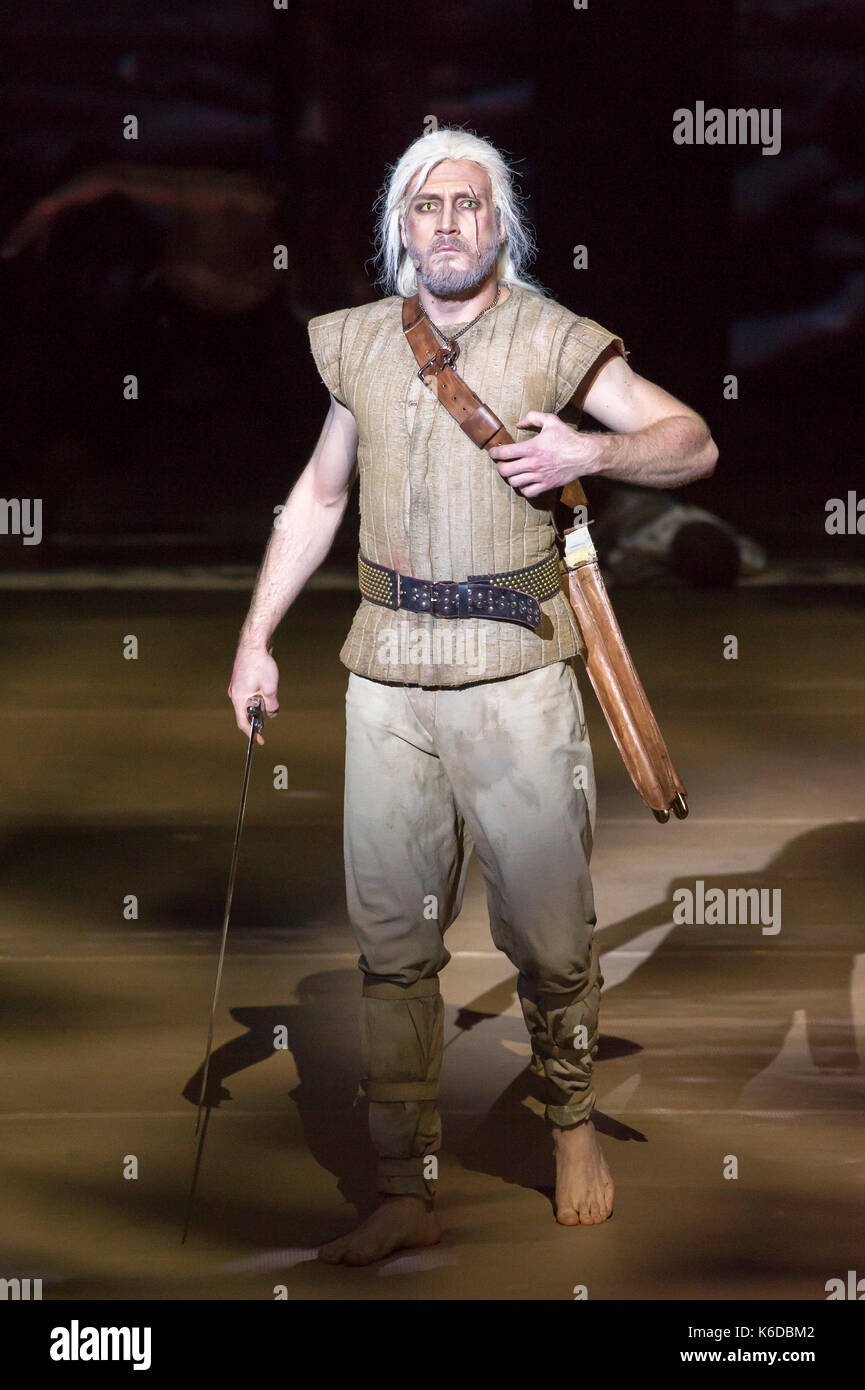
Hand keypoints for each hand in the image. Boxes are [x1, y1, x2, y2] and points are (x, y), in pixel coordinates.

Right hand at [228, 645, 279, 744]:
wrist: (254, 644)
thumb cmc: (260, 665)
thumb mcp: (270, 688)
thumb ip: (271, 705)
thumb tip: (272, 713)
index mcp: (238, 698)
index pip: (242, 722)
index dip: (251, 733)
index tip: (260, 740)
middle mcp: (235, 694)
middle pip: (246, 712)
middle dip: (258, 716)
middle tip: (270, 712)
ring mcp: (237, 686)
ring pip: (249, 702)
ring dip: (260, 703)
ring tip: (270, 692)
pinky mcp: (242, 680)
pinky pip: (250, 694)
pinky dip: (258, 695)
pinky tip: (267, 687)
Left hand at [489, 411, 605, 496]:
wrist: (584, 455)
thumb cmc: (568, 437)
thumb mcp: (551, 420)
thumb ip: (533, 418)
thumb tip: (518, 423)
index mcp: (532, 447)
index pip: (504, 452)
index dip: (495, 452)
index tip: (494, 452)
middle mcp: (533, 463)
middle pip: (505, 471)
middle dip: (500, 467)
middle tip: (503, 463)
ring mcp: (539, 476)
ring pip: (514, 482)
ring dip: (511, 477)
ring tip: (514, 473)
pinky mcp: (547, 485)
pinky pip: (528, 492)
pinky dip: (523, 488)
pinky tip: (525, 482)